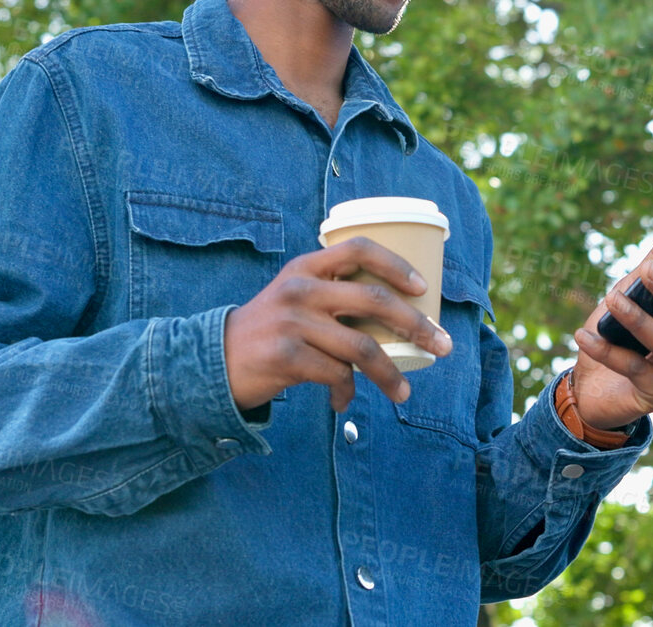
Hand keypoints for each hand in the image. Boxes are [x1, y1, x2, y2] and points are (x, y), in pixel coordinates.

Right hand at [224, 238, 454, 412]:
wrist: (210, 362)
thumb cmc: (267, 332)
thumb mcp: (293, 299)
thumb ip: (331, 297)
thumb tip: (394, 317)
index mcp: (305, 268)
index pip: (358, 248)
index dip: (396, 264)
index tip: (423, 287)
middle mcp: (300, 289)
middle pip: (374, 300)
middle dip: (416, 325)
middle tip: (441, 345)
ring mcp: (293, 322)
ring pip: (362, 347)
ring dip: (389, 375)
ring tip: (402, 393)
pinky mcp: (286, 356)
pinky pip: (336, 376)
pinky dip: (346, 394)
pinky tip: (343, 403)